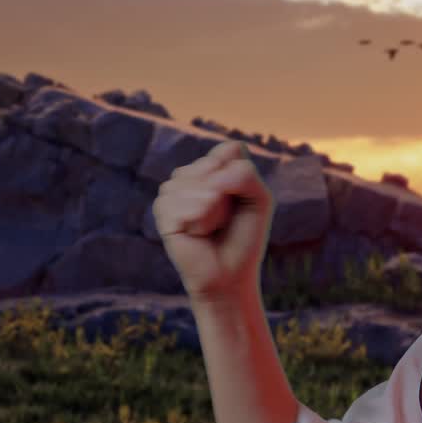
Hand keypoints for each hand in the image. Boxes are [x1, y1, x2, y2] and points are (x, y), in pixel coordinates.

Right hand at [152, 140, 274, 302]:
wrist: (229, 272)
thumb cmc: (245, 235)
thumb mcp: (259, 198)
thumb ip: (244, 175)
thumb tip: (211, 182)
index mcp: (214, 165)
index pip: (229, 149)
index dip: (241, 175)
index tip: (243, 198)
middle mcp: (191, 173)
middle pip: (214, 164)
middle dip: (230, 194)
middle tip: (226, 216)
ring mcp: (173, 190)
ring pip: (199, 184)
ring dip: (215, 210)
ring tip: (212, 225)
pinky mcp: (162, 211)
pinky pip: (186, 206)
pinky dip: (200, 222)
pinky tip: (197, 233)